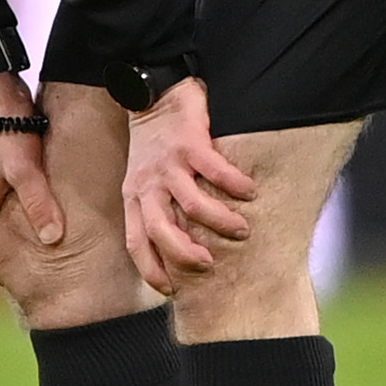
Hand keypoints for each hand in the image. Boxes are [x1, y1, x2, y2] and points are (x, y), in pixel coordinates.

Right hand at [0, 72, 63, 274]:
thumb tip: (52, 239)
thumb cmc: (7, 128)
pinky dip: (16, 207)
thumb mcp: (25, 168)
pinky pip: (5, 193)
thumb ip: (38, 202)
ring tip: (32, 242)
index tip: (4, 283)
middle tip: (21, 269)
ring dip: (7, 229)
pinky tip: (37, 204)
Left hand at [121, 77, 257, 293]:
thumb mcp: (145, 181)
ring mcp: (168, 165)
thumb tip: (184, 248)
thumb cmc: (154, 147)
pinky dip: (235, 185)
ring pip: (192, 204)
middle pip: (159, 230)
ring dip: (219, 222)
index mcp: (134, 197)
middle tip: (209, 266)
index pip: (136, 242)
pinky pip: (215, 170)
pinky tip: (251, 192)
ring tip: (242, 232)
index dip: (152, 269)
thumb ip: (159, 210)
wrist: (152, 95)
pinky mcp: (189, 143)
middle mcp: (147, 184)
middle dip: (184, 254)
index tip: (172, 291)